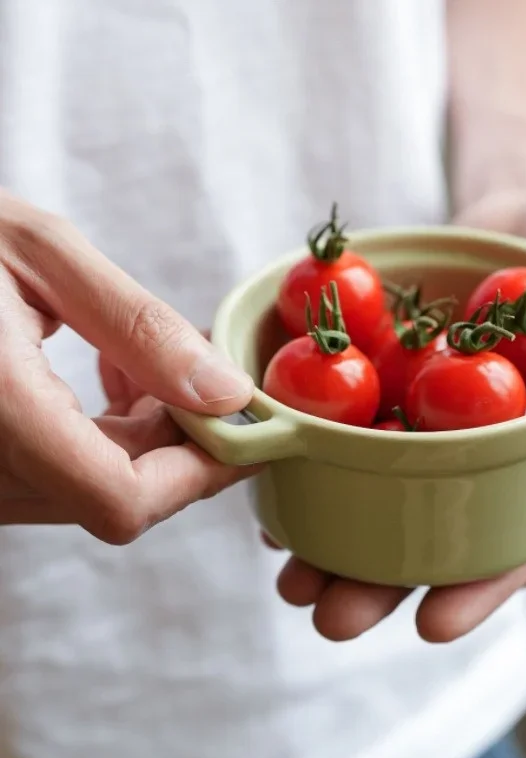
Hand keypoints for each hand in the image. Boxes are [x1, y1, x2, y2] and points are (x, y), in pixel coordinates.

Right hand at [0, 189, 257, 542]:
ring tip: (157, 363)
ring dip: (152, 436)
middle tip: (213, 375)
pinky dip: (113, 435)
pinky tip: (119, 376)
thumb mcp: (41, 255)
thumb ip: (139, 330)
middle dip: (186, 443)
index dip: (201, 472)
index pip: (123, 499)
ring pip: (98, 488)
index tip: (248, 426)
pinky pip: (66, 473)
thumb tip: (227, 395)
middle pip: (121, 497)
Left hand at [270, 194, 525, 641]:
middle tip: (329, 616)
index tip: (431, 625)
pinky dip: (317, 453)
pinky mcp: (395, 372)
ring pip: (381, 488)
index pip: (521, 539)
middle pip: (435, 530)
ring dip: (334, 536)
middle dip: (382, 581)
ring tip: (289, 574)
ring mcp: (435, 414)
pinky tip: (281, 485)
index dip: (481, 588)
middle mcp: (486, 450)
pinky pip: (352, 419)